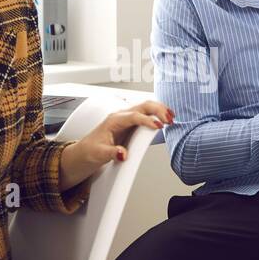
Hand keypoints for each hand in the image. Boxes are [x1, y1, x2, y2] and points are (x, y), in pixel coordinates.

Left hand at [58, 100, 172, 189]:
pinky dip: (158, 114)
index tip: (158, 126)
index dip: (147, 120)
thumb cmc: (91, 150)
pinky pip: (147, 113)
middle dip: (158, 110)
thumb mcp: (99, 154)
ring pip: (146, 107)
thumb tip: (123, 154)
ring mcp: (127, 118)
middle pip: (143, 105)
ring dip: (160, 110)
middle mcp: (121, 116)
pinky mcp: (131, 123)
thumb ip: (111, 153)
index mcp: (113, 120)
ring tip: (172, 117)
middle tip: (169, 119)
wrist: (86, 151)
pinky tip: (166, 118)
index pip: (133, 116)